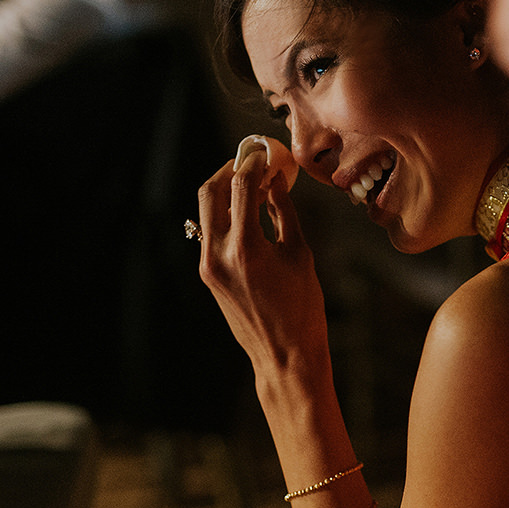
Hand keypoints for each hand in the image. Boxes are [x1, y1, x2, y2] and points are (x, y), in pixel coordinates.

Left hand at [196, 144, 329, 382]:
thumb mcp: (299, 254)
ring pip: (206, 211)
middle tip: (253, 162)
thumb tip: (276, 182)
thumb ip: (283, 213)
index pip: (241, 187)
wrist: (284, 354)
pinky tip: (249, 212)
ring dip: (226, 191)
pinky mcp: (208, 274)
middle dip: (230, 170)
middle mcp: (218, 254)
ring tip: (254, 185)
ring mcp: (208, 266)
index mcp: (246, 249)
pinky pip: (210, 232)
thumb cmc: (302, 307)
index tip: (268, 153)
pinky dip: (226, 214)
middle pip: (210, 192)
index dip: (255, 163)